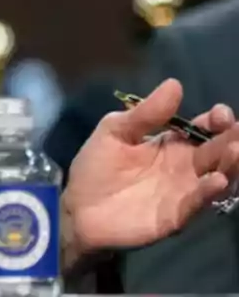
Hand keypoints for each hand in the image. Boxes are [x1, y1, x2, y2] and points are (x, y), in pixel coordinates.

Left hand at [62, 78, 238, 259]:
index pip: (203, 130)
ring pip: (216, 177)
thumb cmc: (96, 168)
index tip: (221, 114)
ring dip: (230, 165)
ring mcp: (182, 192)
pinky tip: (217, 180)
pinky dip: (208, 192)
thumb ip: (145, 114)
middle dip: (231, 141)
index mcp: (171, 144)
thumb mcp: (115, 131)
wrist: (76, 208)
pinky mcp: (175, 215)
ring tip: (236, 151)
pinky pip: (197, 203)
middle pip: (216, 152)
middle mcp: (184, 168)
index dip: (217, 121)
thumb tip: (174, 84)